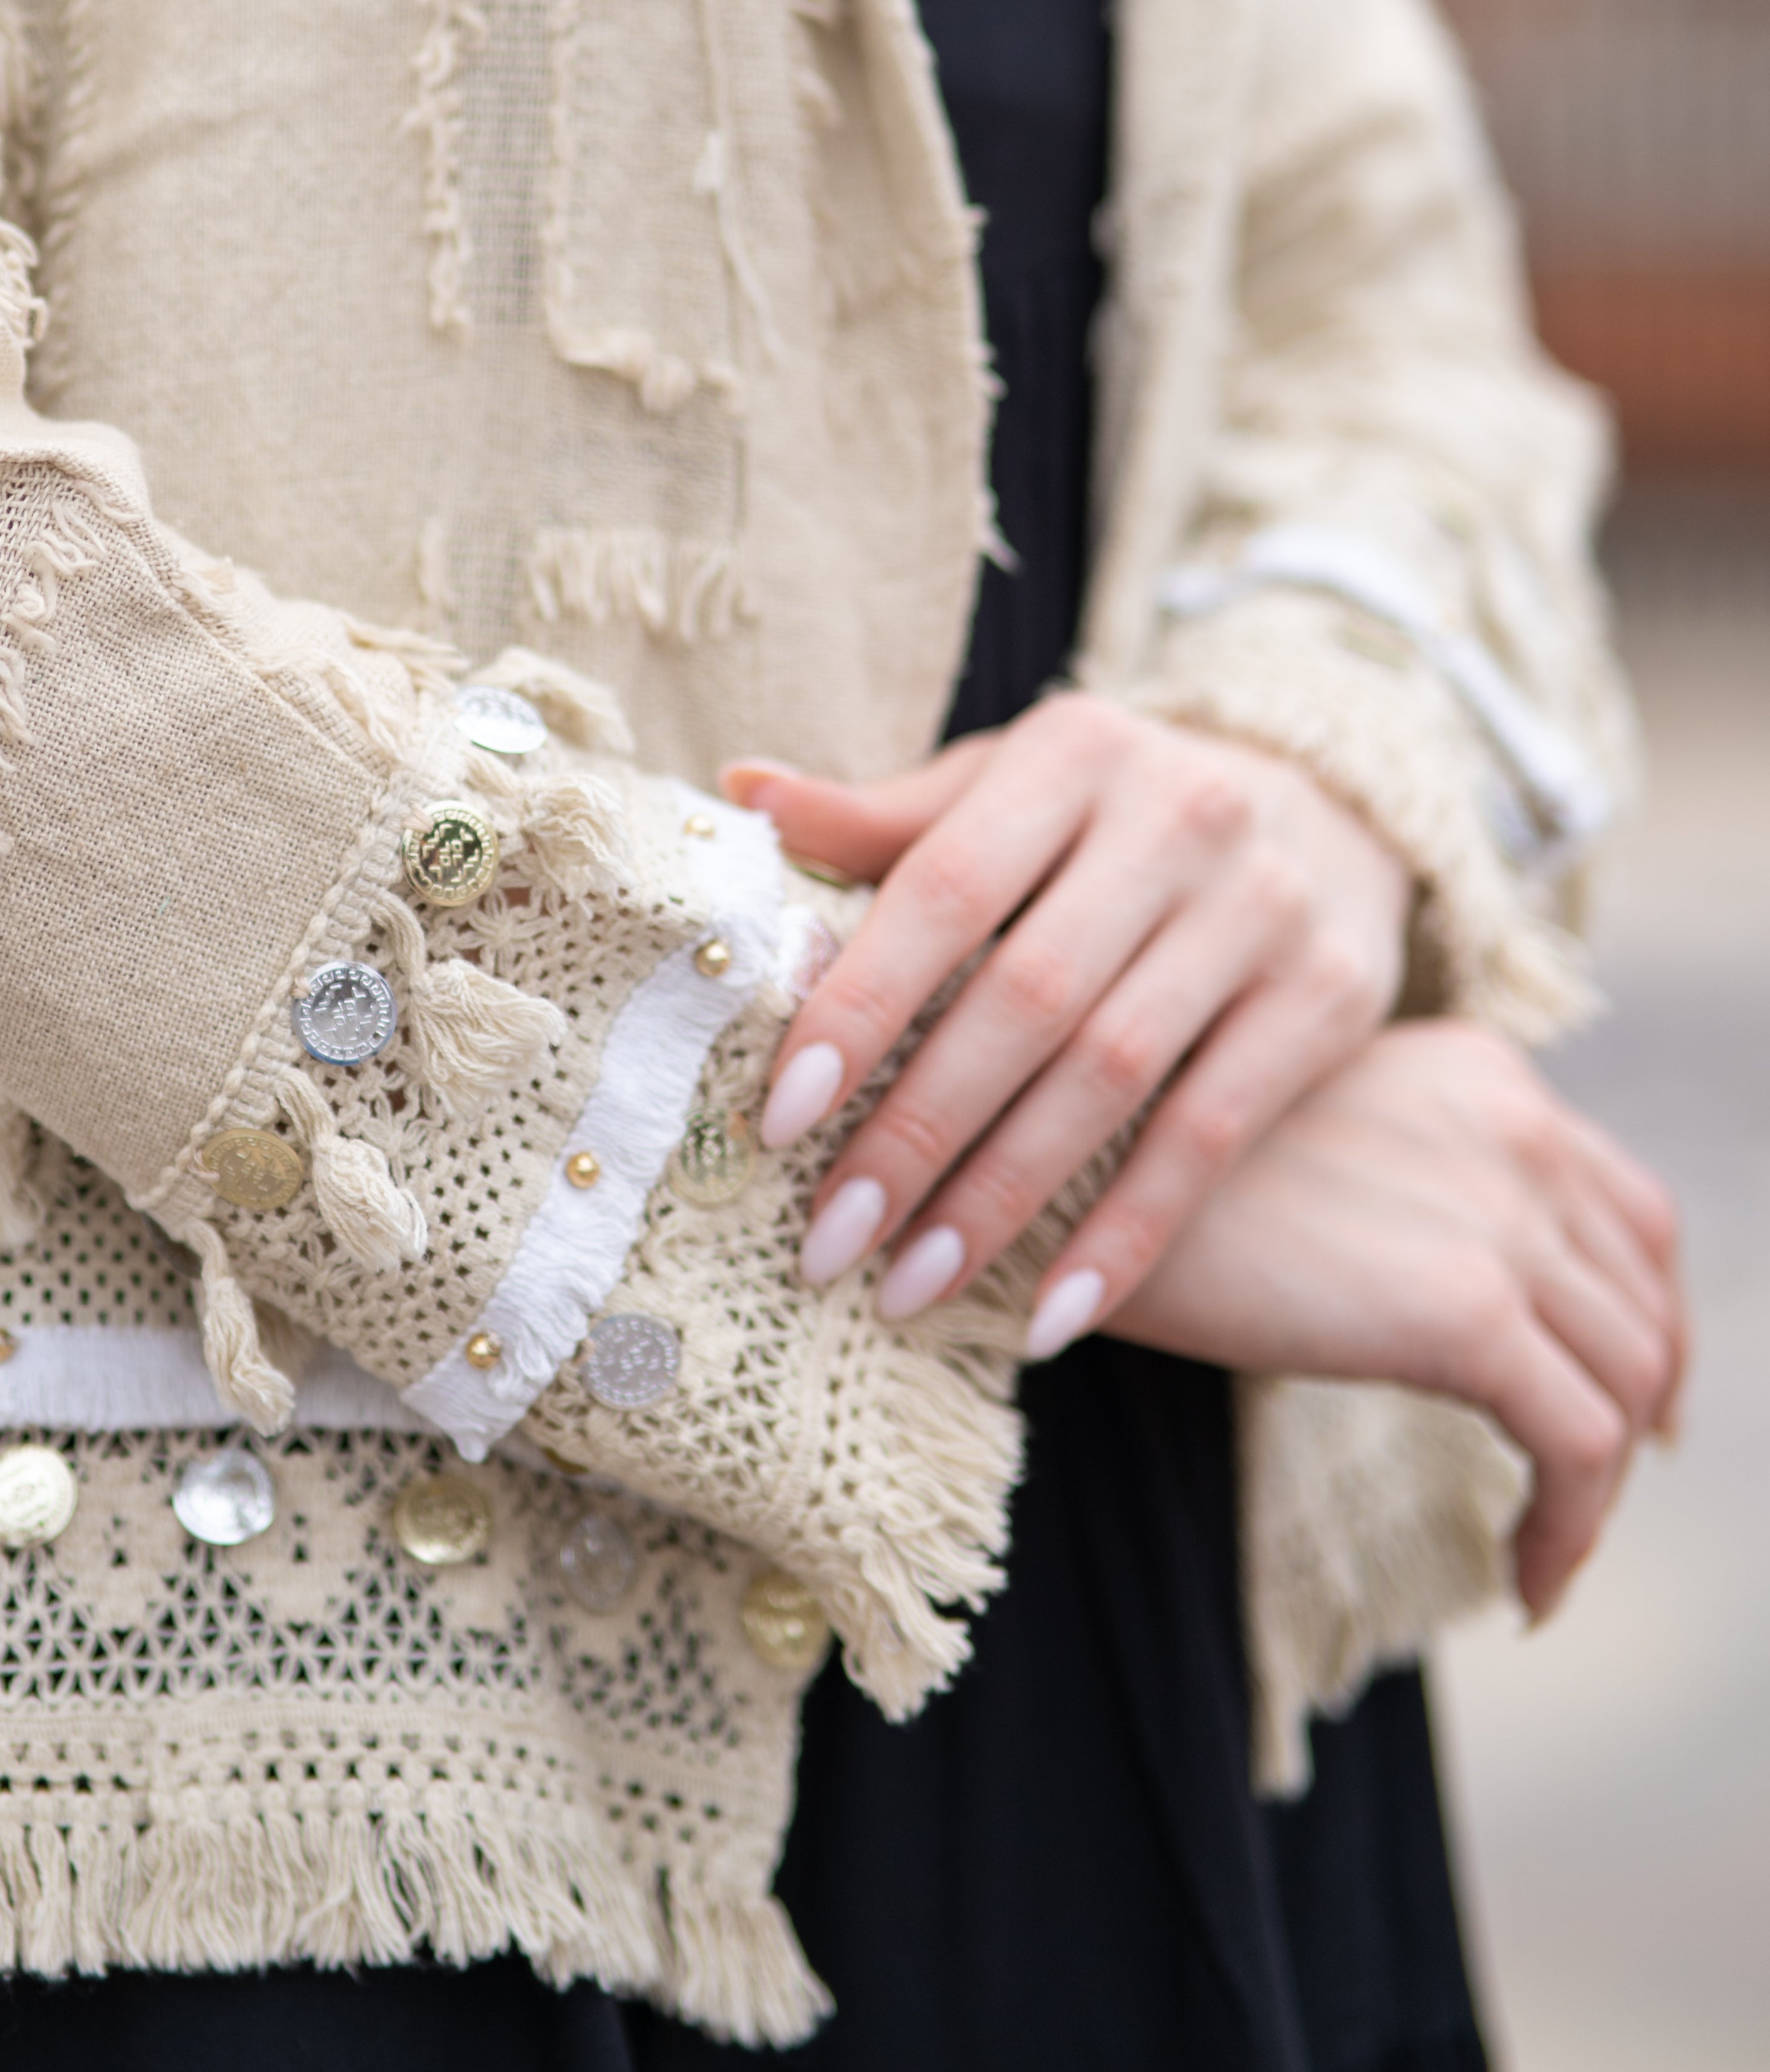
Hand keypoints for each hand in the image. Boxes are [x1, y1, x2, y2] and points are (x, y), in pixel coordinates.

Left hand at [726, 693, 1413, 1346]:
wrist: (1330, 800)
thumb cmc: (1111, 812)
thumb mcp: (1010, 785)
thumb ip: (886, 817)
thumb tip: (740, 794)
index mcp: (1073, 754)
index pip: (944, 890)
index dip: (859, 1004)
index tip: (780, 1116)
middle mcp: (1178, 818)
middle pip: (1026, 999)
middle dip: (917, 1131)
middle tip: (828, 1239)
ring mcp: (1263, 909)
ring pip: (1113, 1077)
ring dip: (1002, 1198)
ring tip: (910, 1288)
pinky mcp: (1329, 997)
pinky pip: (1212, 1136)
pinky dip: (1126, 1234)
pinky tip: (1048, 1316)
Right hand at [1114, 1021, 1687, 1617]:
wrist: (1055, 1177)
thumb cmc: (1133, 1165)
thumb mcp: (1299, 1134)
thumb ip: (1397, 1176)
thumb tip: (1443, 1291)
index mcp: (1476, 1071)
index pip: (1622, 1205)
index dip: (1643, 1308)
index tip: (1620, 1389)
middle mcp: (1511, 1122)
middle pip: (1643, 1290)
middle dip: (1640, 1397)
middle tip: (1597, 1480)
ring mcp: (1498, 1213)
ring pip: (1626, 1377)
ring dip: (1604, 1483)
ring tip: (1547, 1545)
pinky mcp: (1467, 1311)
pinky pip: (1581, 1448)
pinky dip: (1572, 1531)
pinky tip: (1526, 1582)